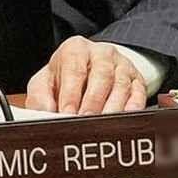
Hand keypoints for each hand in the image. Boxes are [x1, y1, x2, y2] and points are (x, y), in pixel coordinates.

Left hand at [25, 36, 146, 114]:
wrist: (89, 69)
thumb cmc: (64, 79)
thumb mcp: (45, 83)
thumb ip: (40, 98)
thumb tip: (44, 114)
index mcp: (75, 49)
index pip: (74, 71)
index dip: (71, 94)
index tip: (67, 114)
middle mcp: (101, 53)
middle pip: (101, 77)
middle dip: (93, 103)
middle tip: (85, 122)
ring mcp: (122, 65)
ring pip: (121, 86)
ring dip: (112, 109)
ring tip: (102, 127)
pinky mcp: (137, 80)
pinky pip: (138, 94)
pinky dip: (131, 109)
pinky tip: (122, 122)